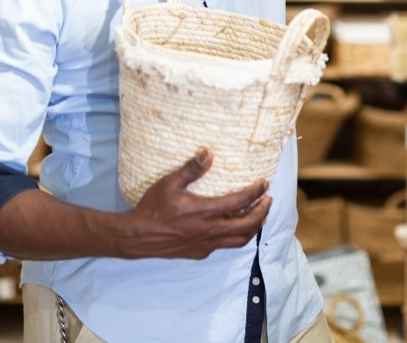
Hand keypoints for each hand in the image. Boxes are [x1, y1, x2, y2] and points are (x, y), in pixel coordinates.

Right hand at [120, 149, 270, 259]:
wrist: (138, 237)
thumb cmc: (153, 207)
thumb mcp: (170, 183)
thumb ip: (191, 169)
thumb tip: (208, 152)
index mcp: (205, 211)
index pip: (240, 201)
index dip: (256, 192)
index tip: (264, 184)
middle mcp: (210, 230)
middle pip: (248, 225)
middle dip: (263, 212)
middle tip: (268, 200)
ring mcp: (206, 244)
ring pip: (240, 240)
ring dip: (253, 227)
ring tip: (259, 215)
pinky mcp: (200, 252)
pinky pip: (224, 245)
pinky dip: (235, 236)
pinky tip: (232, 227)